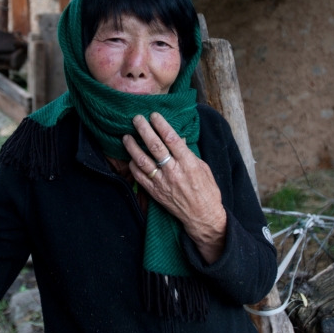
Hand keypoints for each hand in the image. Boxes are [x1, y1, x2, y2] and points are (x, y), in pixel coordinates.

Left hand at [122, 113, 226, 263]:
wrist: (203, 217)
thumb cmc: (207, 191)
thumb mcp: (203, 168)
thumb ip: (189, 154)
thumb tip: (178, 139)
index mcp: (188, 163)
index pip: (172, 139)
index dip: (161, 125)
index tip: (154, 115)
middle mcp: (174, 171)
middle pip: (155, 146)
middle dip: (144, 130)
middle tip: (136, 119)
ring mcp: (162, 182)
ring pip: (143, 161)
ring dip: (132, 147)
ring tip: (126, 137)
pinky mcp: (155, 193)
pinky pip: (139, 177)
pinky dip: (133, 166)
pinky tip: (130, 158)